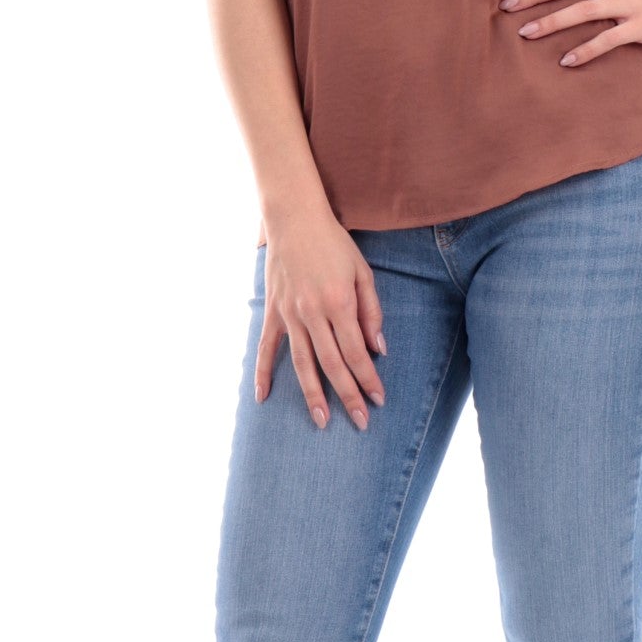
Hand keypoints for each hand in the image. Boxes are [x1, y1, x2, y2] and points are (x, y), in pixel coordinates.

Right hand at [255, 212, 387, 430]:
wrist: (294, 218)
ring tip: (322, 421)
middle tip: (360, 423)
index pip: (356, 353)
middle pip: (332, 365)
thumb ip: (371, 311)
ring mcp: (289, 315)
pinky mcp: (273, 312)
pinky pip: (266, 348)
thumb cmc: (334, 244)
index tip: (378, 400)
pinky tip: (262, 398)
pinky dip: (263, 373)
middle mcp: (313, 314)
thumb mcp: (362, 272)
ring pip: (301, 364)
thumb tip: (378, 348)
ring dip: (312, 395)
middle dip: (348, 396)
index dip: (368, 379)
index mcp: (338, 304)